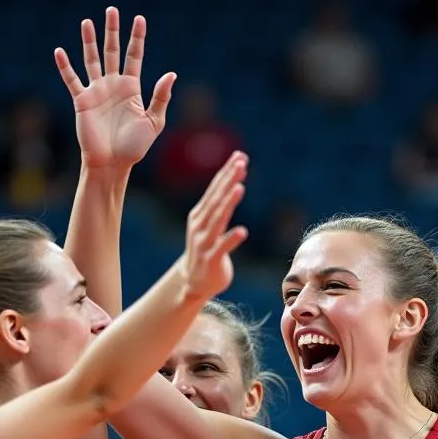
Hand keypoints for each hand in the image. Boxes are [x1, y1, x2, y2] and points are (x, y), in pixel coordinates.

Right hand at [54, 7, 173, 172]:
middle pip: (112, 51)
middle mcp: (113, 85)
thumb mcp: (153, 123)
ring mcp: (96, 91)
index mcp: (131, 89)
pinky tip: (59, 52)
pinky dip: (65, 66)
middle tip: (112, 10)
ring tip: (86, 22)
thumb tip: (171, 74)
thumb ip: (160, 98)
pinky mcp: (82, 100)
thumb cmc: (134, 148)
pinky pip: (72, 80)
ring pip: (92, 59)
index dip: (137, 38)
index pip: (134, 56)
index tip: (139, 19)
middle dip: (112, 31)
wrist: (112, 163)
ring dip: (89, 41)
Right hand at [180, 152, 248, 300]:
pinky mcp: (211, 259)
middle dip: (229, 180)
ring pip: (218, 219)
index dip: (227, 172)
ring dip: (229, 203)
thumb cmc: (207, 249)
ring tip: (240, 188)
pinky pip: (222, 247)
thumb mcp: (210, 225)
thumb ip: (220, 205)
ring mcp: (204, 242)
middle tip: (241, 164)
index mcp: (200, 214)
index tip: (240, 156)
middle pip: (217, 199)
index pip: (215, 189)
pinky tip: (243, 232)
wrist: (194, 281)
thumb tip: (233, 181)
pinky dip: (232, 239)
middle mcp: (200, 225)